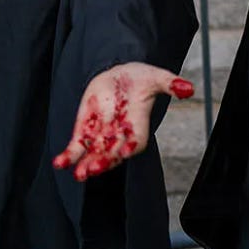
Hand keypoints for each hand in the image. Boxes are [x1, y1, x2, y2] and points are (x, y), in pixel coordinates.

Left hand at [53, 63, 193, 181]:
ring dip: (86, 164)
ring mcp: (102, 134)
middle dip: (105, 160)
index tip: (125, 152)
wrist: (118, 74)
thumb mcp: (155, 76)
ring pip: (94, 154)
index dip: (131, 146)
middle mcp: (120, 134)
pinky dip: (68, 155)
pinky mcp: (85, 130)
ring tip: (79, 174)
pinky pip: (76, 147)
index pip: (136, 141)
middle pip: (114, 152)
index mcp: (138, 124)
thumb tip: (188, 88)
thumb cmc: (140, 77)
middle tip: (96, 168)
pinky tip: (59, 163)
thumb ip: (170, 83)